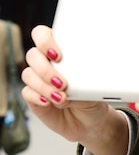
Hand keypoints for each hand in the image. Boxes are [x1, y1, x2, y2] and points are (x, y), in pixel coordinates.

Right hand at [21, 25, 128, 154]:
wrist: (91, 119)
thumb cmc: (94, 95)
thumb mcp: (95, 82)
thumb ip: (83, 73)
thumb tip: (77, 72)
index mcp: (61, 51)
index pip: (43, 35)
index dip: (45, 41)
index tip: (58, 55)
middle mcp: (46, 63)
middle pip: (33, 55)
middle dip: (46, 69)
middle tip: (62, 82)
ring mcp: (38, 79)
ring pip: (29, 74)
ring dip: (44, 86)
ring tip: (62, 97)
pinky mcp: (34, 96)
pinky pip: (27, 92)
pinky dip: (38, 97)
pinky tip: (50, 102)